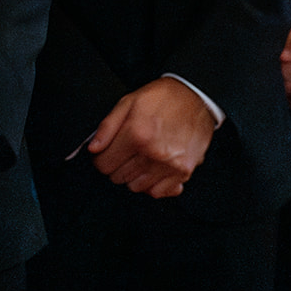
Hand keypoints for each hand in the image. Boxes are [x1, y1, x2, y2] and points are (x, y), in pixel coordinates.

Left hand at [87, 77, 215, 197]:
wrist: (196, 97)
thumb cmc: (162, 98)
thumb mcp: (128, 102)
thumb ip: (107, 126)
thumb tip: (93, 148)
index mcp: (137, 134)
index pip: (104, 164)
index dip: (101, 158)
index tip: (106, 152)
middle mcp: (154, 153)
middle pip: (118, 177)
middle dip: (116, 165)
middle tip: (124, 151)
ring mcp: (170, 165)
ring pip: (136, 187)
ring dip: (133, 175)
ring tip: (139, 157)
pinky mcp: (183, 172)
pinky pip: (158, 192)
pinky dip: (151, 184)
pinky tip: (152, 167)